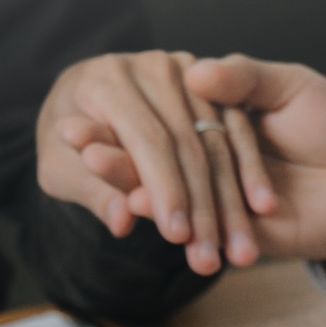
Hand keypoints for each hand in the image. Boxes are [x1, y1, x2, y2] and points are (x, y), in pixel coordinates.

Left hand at [41, 51, 264, 274]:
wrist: (81, 101)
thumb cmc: (66, 141)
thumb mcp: (60, 171)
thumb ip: (92, 194)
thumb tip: (122, 222)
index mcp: (105, 80)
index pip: (146, 140)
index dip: (164, 190)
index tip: (179, 238)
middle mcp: (148, 67)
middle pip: (186, 143)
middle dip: (201, 206)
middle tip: (210, 259)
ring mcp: (184, 70)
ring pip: (215, 141)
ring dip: (231, 200)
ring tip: (241, 253)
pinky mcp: (209, 82)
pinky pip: (236, 130)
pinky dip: (250, 172)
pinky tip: (265, 210)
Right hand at [45, 53, 325, 269]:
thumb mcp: (290, 88)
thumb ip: (243, 80)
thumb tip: (193, 71)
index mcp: (218, 124)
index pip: (161, 117)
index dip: (123, 115)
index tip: (82, 106)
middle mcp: (213, 162)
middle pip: (152, 156)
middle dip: (111, 149)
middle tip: (69, 136)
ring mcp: (223, 199)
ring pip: (166, 190)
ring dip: (125, 180)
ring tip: (90, 163)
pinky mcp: (239, 231)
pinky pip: (196, 222)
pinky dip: (164, 211)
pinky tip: (130, 201)